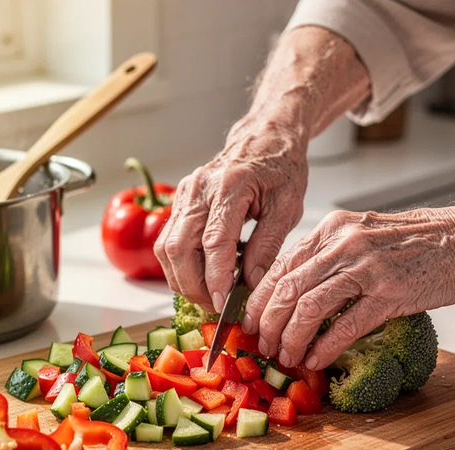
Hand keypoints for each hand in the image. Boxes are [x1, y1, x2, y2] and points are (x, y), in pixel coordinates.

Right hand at [153, 117, 307, 311]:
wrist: (264, 138)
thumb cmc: (280, 168)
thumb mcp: (288, 207)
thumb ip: (268, 245)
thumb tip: (250, 282)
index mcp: (231, 185)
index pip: (214, 242)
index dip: (216, 277)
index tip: (223, 303)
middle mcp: (199, 188)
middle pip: (178, 248)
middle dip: (193, 285)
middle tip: (215, 306)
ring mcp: (185, 194)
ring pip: (166, 248)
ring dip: (182, 279)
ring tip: (207, 295)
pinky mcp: (180, 202)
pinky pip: (169, 241)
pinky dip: (180, 266)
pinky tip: (201, 276)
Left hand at [242, 207, 454, 368]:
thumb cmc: (416, 241)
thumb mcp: (362, 235)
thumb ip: (328, 256)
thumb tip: (294, 291)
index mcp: (331, 230)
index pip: (280, 267)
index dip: (260, 300)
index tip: (250, 324)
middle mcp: (343, 244)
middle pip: (287, 289)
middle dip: (269, 324)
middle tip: (262, 346)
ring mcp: (367, 268)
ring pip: (308, 308)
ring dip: (291, 339)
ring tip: (286, 358)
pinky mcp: (390, 293)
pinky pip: (345, 326)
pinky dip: (324, 348)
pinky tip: (316, 361)